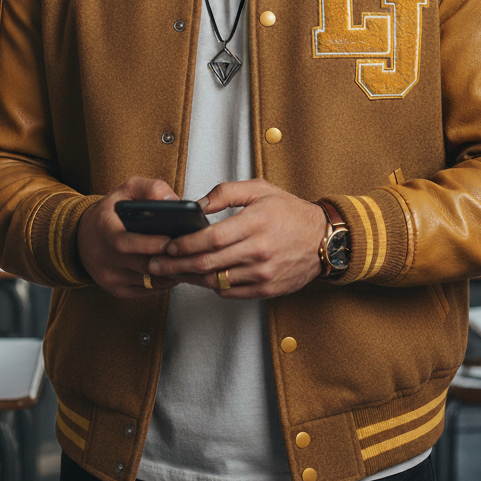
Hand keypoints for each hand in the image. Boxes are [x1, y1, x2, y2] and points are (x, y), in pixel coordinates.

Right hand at [76, 177, 187, 298]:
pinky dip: (164, 282)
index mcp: (104, 229)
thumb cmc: (112, 211)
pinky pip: (147, 291)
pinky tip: (175, 270)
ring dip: (171, 272)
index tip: (169, 239)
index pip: (124, 242)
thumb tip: (175, 201)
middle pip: (141, 265)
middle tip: (190, 252)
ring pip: (148, 281)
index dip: (148, 243)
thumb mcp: (127, 190)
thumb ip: (151, 189)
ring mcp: (110, 277)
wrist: (83, 237)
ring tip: (188, 260)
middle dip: (168, 260)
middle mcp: (104, 257)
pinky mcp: (116, 290)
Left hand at [147, 179, 327, 298]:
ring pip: (215, 280)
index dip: (185, 243)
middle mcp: (259, 251)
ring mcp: (263, 273)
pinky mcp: (266, 289)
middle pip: (207, 263)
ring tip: (172, 271)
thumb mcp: (260, 189)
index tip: (168, 244)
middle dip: (176, 264)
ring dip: (189, 278)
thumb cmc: (290, 212)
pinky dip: (211, 285)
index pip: (211, 238)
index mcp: (255, 223)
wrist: (323, 240)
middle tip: (157, 262)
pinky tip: (200, 277)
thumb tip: (197, 205)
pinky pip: (230, 292)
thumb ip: (226, 192)